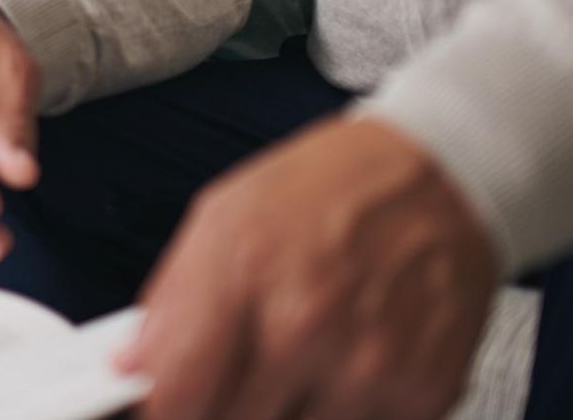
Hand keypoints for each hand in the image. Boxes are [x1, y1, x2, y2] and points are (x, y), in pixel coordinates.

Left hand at [118, 116, 498, 419]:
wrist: (440, 175)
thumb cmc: (330, 187)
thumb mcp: (223, 214)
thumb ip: (172, 298)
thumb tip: (132, 364)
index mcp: (244, 274)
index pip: (178, 393)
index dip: (164, 408)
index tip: (167, 403)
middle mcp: (305, 326)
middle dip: (221, 404)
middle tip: (234, 372)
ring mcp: (368, 368)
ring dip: (282, 410)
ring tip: (295, 362)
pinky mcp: (424, 394)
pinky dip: (344, 411)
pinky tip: (346, 367)